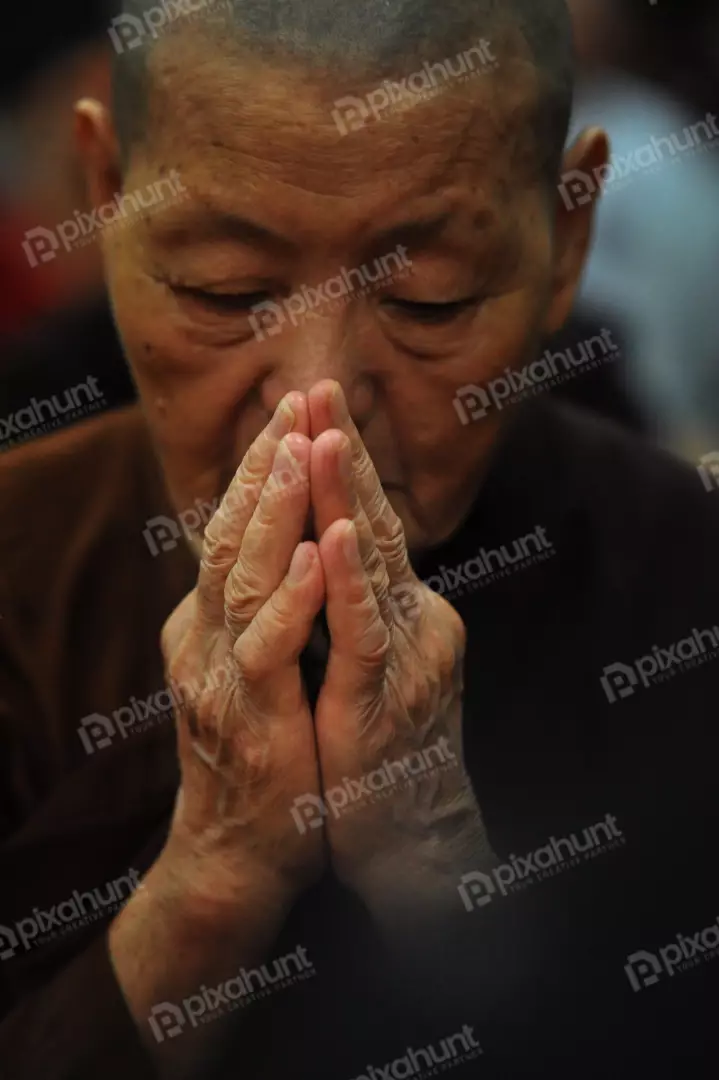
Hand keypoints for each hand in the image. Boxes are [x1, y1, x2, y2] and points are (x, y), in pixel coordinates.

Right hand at [159, 392, 325, 918]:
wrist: (240, 851)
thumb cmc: (262, 752)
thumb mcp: (257, 667)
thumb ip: (264, 609)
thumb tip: (288, 550)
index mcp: (211, 621)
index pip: (234, 527)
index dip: (263, 468)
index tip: (294, 410)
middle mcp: (205, 637)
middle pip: (230, 533)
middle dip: (267, 464)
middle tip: (295, 399)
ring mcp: (221, 676)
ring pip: (241, 577)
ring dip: (273, 510)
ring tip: (299, 447)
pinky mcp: (250, 718)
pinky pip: (267, 649)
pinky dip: (288, 597)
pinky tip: (310, 551)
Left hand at [308, 382, 493, 910]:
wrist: (406, 840)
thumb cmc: (374, 750)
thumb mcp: (362, 662)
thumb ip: (349, 603)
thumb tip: (315, 547)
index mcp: (400, 609)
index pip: (365, 522)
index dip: (340, 464)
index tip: (309, 405)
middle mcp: (415, 621)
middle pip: (373, 523)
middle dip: (342, 454)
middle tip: (317, 386)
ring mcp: (407, 660)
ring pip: (373, 566)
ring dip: (349, 498)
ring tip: (327, 434)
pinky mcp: (386, 704)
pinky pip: (364, 636)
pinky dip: (350, 584)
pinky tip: (335, 536)